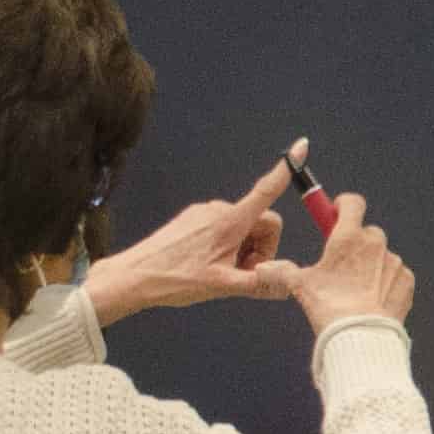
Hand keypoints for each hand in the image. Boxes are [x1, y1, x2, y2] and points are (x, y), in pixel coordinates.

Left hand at [84, 146, 306, 324]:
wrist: (132, 277)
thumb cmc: (175, 279)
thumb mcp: (222, 287)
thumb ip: (258, 284)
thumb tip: (285, 285)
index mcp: (230, 222)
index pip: (266, 190)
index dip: (285, 170)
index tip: (301, 146)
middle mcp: (218, 210)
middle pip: (260, 221)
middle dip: (261, 247)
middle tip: (243, 273)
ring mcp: (203, 212)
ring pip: (242, 226)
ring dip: (243, 249)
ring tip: (221, 272)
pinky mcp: (191, 219)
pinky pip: (223, 227)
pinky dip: (226, 245)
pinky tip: (207, 264)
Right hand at [276, 192, 417, 335]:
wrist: (361, 334)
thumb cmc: (329, 306)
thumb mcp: (300, 286)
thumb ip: (282, 272)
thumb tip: (262, 269)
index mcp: (348, 236)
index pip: (352, 203)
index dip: (342, 205)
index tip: (335, 212)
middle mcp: (375, 243)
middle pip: (366, 231)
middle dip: (355, 242)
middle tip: (341, 261)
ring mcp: (394, 262)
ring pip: (381, 255)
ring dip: (371, 264)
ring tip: (355, 288)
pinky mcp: (406, 280)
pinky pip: (395, 274)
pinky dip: (386, 281)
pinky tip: (372, 298)